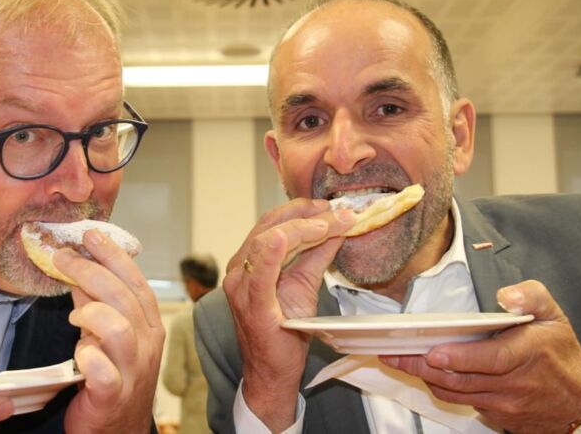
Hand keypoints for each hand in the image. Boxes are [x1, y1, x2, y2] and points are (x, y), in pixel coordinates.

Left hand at [54, 228, 164, 433]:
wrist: (119, 431)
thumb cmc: (114, 378)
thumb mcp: (109, 336)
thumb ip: (96, 305)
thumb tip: (78, 271)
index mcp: (150, 325)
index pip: (136, 281)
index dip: (113, 255)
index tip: (91, 234)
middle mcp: (147, 344)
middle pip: (124, 297)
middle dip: (90, 271)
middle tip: (62, 258)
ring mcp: (133, 371)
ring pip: (118, 328)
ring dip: (91, 314)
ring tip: (73, 317)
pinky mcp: (113, 396)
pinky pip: (102, 371)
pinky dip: (87, 357)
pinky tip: (79, 353)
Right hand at [223, 198, 354, 430]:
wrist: (272, 373)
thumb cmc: (285, 332)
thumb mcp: (305, 284)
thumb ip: (318, 255)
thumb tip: (340, 226)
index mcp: (250, 260)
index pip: (273, 223)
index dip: (302, 210)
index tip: (332, 207)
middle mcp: (240, 268)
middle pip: (270, 227)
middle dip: (306, 215)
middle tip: (337, 212)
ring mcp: (241, 285)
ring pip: (267, 240)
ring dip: (301, 228)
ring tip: (328, 223)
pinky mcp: (250, 303)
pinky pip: (259, 271)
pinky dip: (272, 252)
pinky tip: (285, 238)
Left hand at [379, 280, 580, 432]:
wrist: (579, 400)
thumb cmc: (560, 352)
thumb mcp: (553, 316)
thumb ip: (531, 296)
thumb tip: (505, 295)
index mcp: (528, 353)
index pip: (491, 359)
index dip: (460, 358)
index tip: (433, 352)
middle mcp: (515, 383)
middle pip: (462, 378)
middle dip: (423, 366)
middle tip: (393, 354)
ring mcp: (505, 403)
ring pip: (457, 392)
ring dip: (425, 377)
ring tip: (397, 360)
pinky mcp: (497, 415)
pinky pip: (463, 401)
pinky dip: (442, 387)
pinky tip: (424, 372)